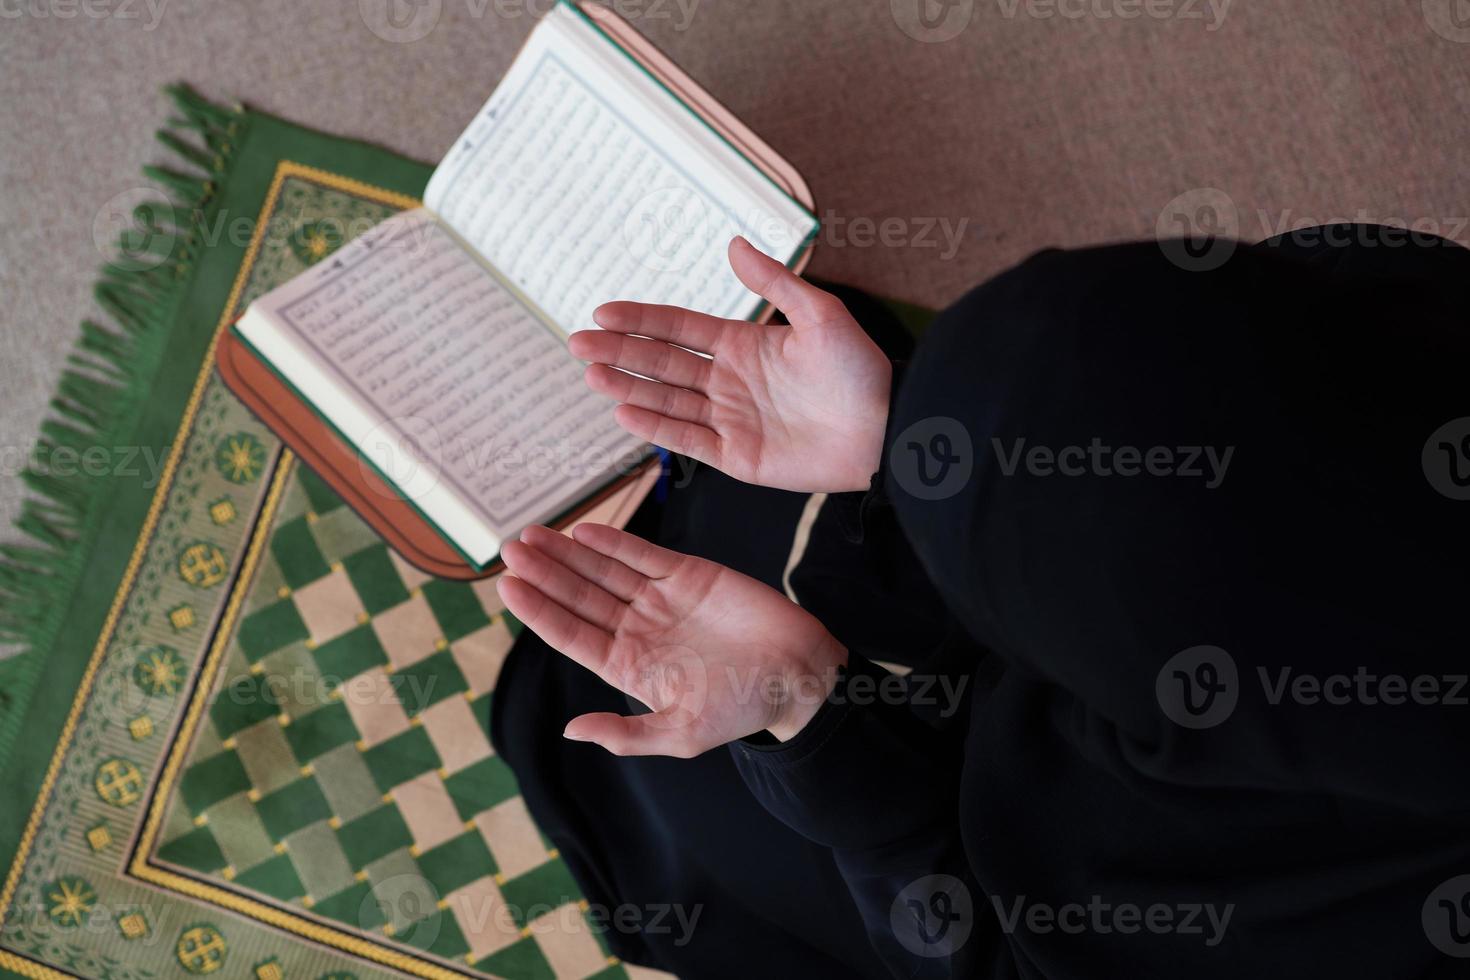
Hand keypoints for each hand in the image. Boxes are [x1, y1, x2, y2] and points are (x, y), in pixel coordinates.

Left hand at [496, 524, 847, 755]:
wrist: (797, 675)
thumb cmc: (742, 710)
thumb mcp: (681, 734)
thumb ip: (626, 734)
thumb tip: (571, 731)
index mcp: (629, 666)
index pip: (572, 635)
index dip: (539, 611)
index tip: (507, 588)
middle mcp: (638, 629)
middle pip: (579, 596)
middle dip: (544, 574)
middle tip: (508, 550)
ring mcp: (661, 599)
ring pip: (603, 569)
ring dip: (568, 553)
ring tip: (531, 536)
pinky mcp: (689, 574)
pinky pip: (643, 553)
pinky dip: (614, 540)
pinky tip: (583, 531)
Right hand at [568, 237, 891, 492]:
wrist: (886, 431)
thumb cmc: (860, 371)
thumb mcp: (821, 315)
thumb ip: (775, 283)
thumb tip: (733, 244)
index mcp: (744, 345)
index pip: (679, 329)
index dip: (640, 320)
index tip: (601, 311)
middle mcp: (729, 381)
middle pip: (662, 364)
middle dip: (619, 352)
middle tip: (576, 343)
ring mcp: (730, 420)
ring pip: (666, 401)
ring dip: (627, 387)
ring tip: (590, 375)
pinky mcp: (736, 457)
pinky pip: (687, 441)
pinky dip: (656, 428)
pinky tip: (623, 411)